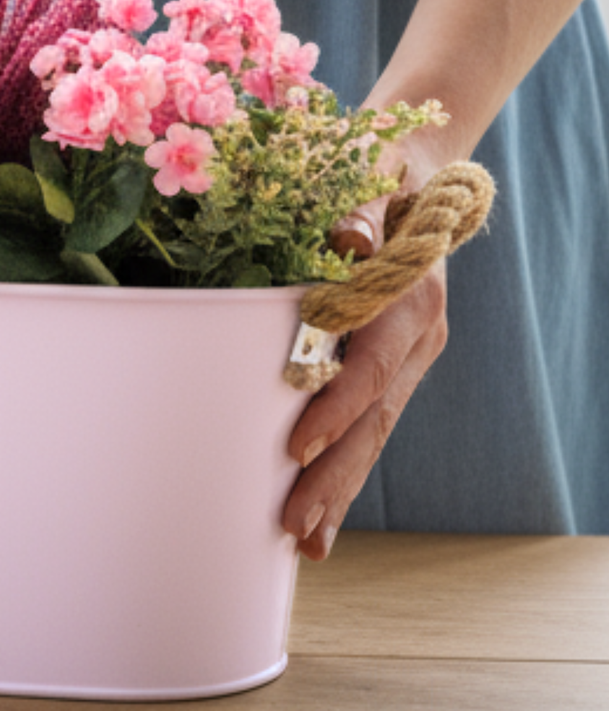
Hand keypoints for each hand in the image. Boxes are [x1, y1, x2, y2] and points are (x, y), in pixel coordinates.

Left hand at [281, 138, 448, 560]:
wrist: (415, 172)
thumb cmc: (378, 169)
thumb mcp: (368, 173)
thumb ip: (356, 208)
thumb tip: (346, 237)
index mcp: (409, 295)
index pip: (373, 365)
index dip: (337, 406)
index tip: (297, 445)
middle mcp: (417, 334)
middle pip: (375, 417)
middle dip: (335, 476)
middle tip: (293, 526)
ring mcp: (409, 356)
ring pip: (375, 432)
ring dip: (340, 489)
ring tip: (305, 541)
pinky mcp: (394, 366)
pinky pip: (371, 425)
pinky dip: (346, 470)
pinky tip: (319, 516)